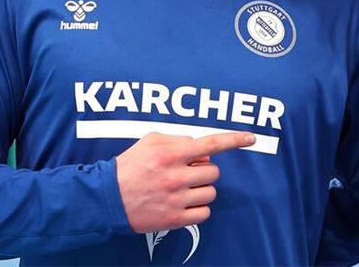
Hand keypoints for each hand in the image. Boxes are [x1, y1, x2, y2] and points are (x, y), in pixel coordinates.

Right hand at [116, 131, 254, 232]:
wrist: (107, 199)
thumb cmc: (129, 166)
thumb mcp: (150, 141)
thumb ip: (178, 139)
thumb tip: (200, 147)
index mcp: (171, 154)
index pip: (211, 144)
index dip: (234, 140)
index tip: (251, 139)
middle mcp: (176, 176)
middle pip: (213, 171)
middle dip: (203, 170)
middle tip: (186, 172)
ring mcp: (176, 199)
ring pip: (211, 192)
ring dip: (201, 189)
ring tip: (182, 188)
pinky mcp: (174, 219)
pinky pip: (205, 213)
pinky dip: (199, 208)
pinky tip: (184, 203)